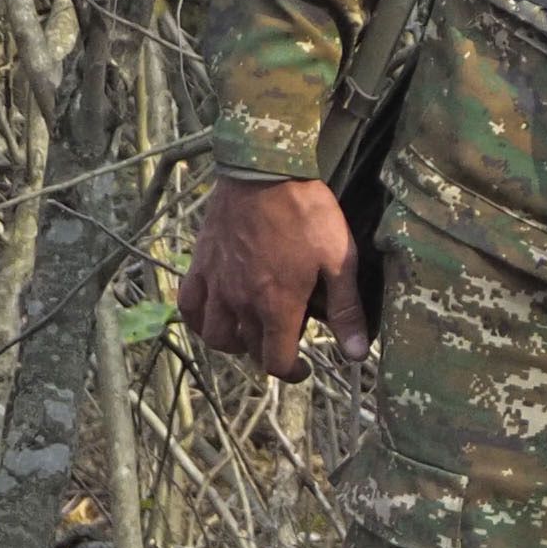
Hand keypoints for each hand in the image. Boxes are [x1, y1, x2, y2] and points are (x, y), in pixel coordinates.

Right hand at [179, 178, 364, 378]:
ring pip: (214, 335)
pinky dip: (200, 320)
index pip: (276, 361)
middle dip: (269, 353)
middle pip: (248, 349)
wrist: (264, 175)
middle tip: (287, 339)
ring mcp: (215, 285)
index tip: (304, 368)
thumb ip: (347, 311)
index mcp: (276, 306)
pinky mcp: (200, 266)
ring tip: (253, 331)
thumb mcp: (340, 261)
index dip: (292, 373)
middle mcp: (239, 302)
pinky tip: (215, 315)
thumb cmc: (307, 215)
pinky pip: (189, 306)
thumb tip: (356, 354)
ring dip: (234, 342)